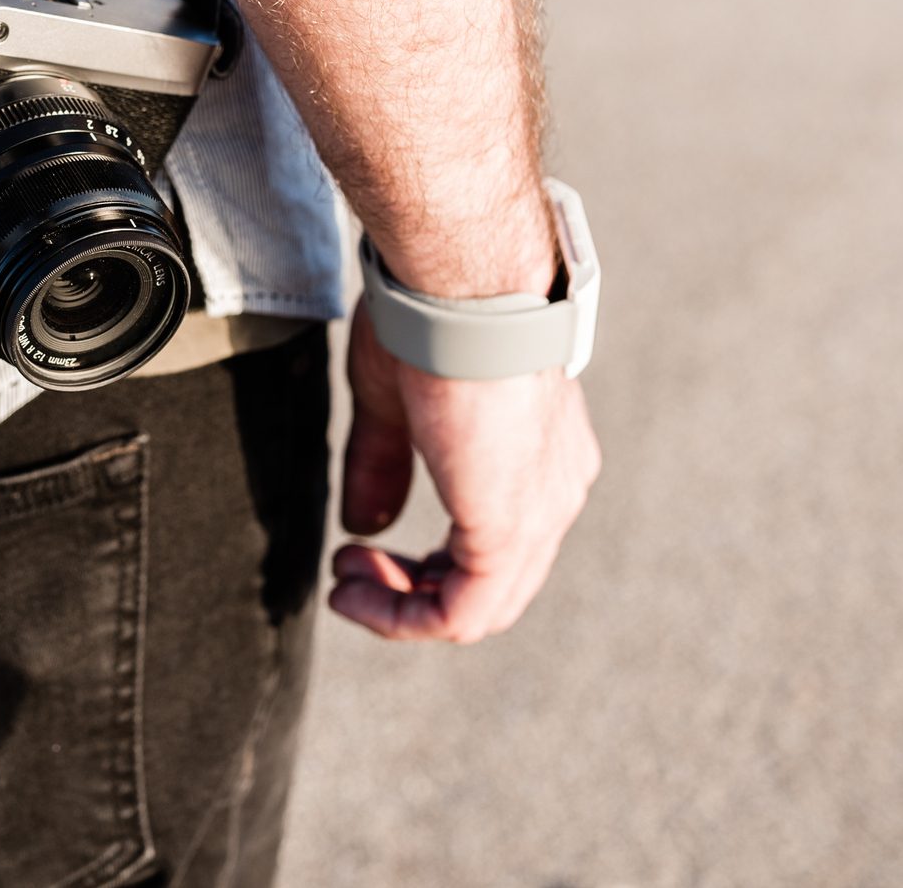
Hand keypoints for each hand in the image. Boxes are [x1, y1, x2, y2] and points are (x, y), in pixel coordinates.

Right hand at [329, 301, 599, 643]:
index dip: (428, 563)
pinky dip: (405, 617)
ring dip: (402, 608)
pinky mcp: (509, 530)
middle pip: (493, 583)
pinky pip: (463, 612)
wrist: (462, 286)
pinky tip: (355, 592)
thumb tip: (364, 526)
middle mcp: (556, 489)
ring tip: (346, 583)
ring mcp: (541, 513)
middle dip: (412, 589)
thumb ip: (385, 465)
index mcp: (540, 454)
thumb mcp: (395, 400)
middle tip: (349, 571)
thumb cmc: (430, 315)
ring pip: (482, 607)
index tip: (364, 549)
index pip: (498, 540)